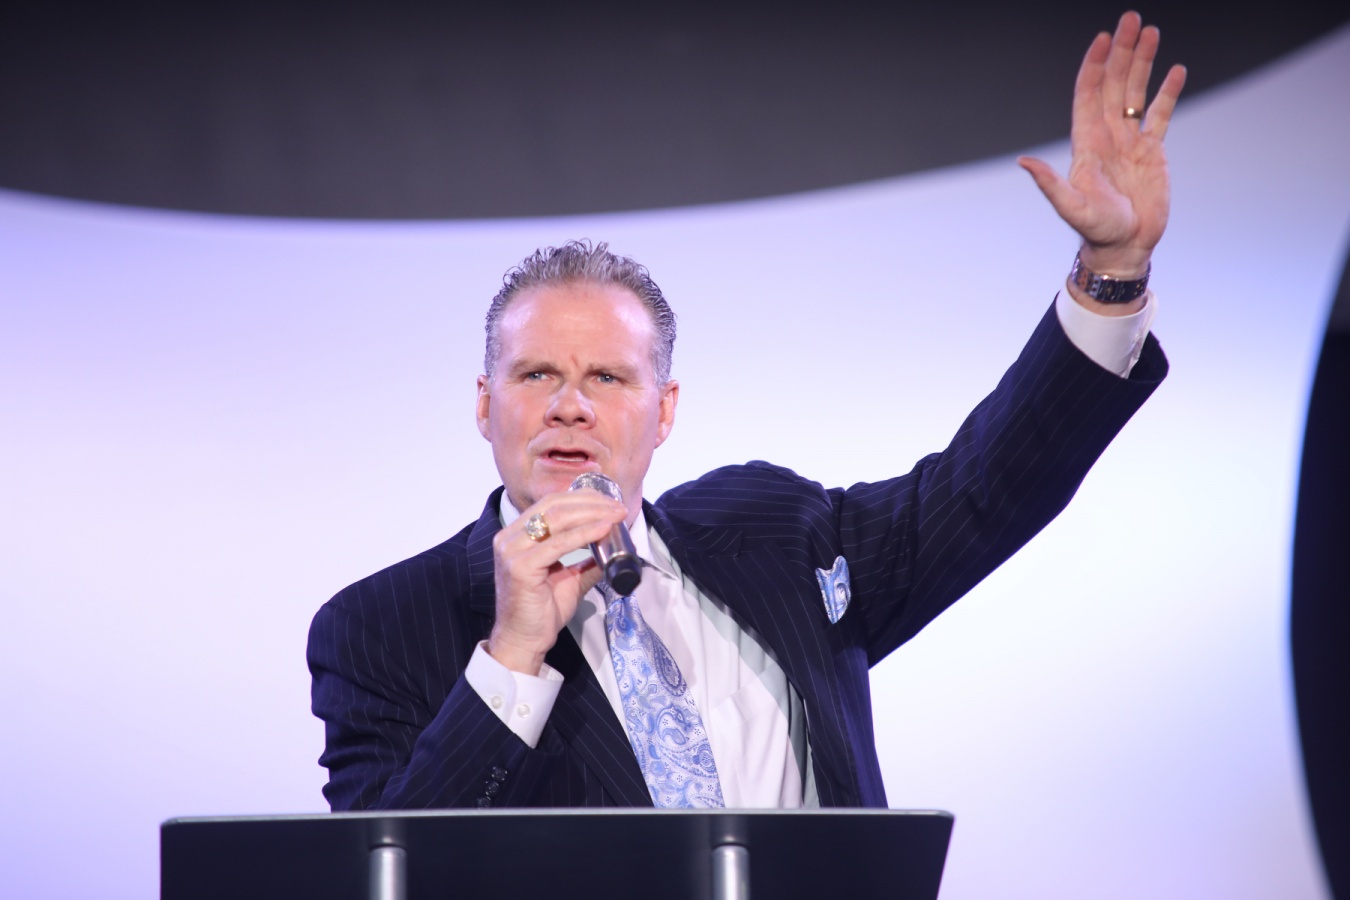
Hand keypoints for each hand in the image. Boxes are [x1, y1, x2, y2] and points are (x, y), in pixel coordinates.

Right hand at [487, 489, 627, 673]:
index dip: (583, 497)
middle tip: (618, 508)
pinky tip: (603, 529)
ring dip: (592, 514)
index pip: (551, 503)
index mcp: (516, 534)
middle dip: (591, 502)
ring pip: (556, 519)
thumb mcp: (569, 578)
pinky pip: (558, 544)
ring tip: (616, 515)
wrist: (524, 640)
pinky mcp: (520, 566)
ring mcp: (512, 550)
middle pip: (554, 505)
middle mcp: (509, 537)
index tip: (610, 501)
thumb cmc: (541, 611)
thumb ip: (587, 561)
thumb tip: (614, 550)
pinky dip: (584, 533)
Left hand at [1018, 11, 1186, 284]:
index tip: (1103, 38)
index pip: (1089, 94)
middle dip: (1121, 52)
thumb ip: (1049, 184)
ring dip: (1142, 63)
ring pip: (1135, 92)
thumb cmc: (1097, 230)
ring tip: (1151, 32)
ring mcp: (1130, 141)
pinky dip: (1167, 92)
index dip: (1094, 66)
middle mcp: (1107, 136)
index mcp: (1087, 143)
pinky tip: (1175, 70)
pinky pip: (1160, 114)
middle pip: (1113, 84)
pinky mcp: (1152, 151)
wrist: (1124, 246)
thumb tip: (1024, 162)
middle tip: (1131, 19)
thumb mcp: (1071, 207)